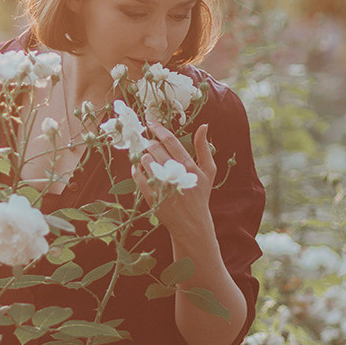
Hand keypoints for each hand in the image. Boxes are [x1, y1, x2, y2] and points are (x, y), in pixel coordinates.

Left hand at [133, 119, 215, 239]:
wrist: (191, 222)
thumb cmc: (200, 194)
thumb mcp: (208, 171)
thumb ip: (204, 148)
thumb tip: (203, 125)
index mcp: (188, 165)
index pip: (170, 140)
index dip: (158, 128)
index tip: (151, 122)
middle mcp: (174, 174)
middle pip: (155, 149)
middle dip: (150, 143)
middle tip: (150, 144)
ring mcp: (162, 185)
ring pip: (145, 160)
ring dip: (144, 156)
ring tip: (149, 159)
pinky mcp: (151, 196)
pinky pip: (137, 175)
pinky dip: (136, 169)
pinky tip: (140, 168)